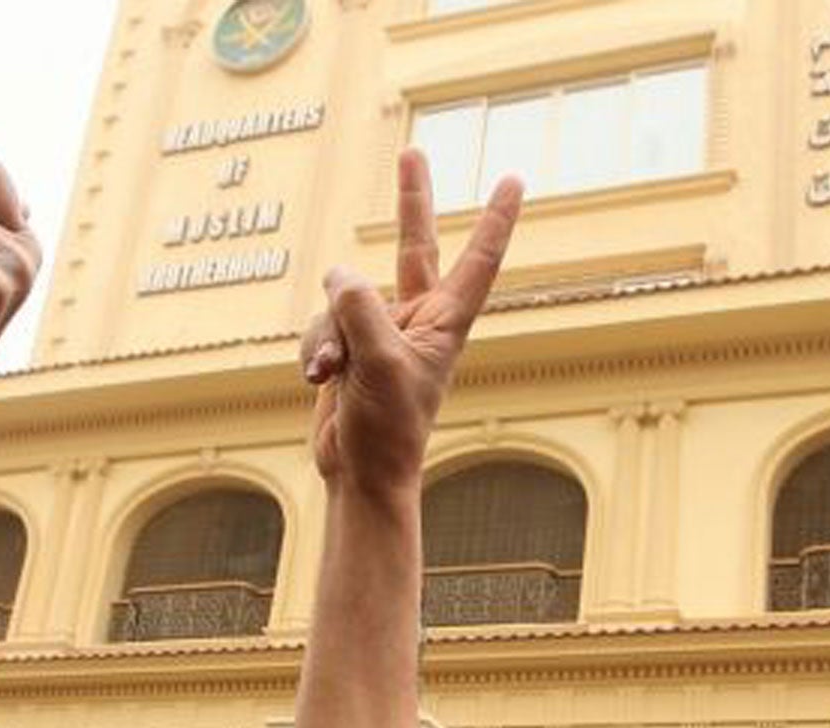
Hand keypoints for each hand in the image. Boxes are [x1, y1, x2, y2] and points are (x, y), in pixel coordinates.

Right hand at [300, 150, 521, 500]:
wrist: (361, 475)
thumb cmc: (388, 431)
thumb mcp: (377, 365)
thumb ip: (360, 310)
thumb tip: (339, 273)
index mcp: (445, 324)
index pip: (477, 261)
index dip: (495, 219)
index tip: (513, 180)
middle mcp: (416, 320)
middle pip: (412, 245)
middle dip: (410, 200)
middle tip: (413, 151)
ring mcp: (380, 330)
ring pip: (342, 298)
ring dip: (330, 335)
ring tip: (336, 374)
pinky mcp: (349, 346)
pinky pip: (322, 324)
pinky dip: (316, 349)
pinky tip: (320, 381)